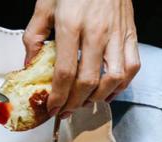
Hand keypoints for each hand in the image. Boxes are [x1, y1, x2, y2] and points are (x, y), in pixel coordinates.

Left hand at [24, 0, 141, 116]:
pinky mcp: (130, 34)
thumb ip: (34, 37)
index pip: (65, 71)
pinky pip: (132, 67)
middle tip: (65, 110)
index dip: (58, 96)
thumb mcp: (45, 5)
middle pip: (88, 81)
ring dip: (99, 97)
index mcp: (71, 24)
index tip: (51, 108)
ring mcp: (117, 34)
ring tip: (86, 102)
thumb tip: (29, 65)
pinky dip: (122, 84)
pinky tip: (109, 90)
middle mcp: (96, 32)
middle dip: (75, 102)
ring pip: (114, 78)